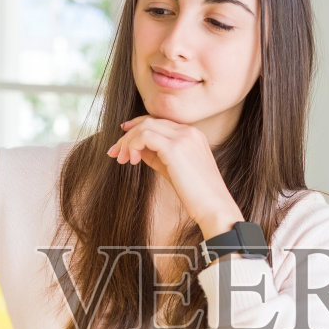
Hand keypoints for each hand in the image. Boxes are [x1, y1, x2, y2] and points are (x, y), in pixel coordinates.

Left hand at [109, 116, 243, 236]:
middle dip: (127, 136)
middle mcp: (188, 131)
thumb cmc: (196, 194)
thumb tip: (136, 148)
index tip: (123, 140)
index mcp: (192, 134)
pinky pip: (145, 137)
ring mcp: (183, 137)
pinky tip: (132, 161)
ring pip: (144, 127)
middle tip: (114, 153)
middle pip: (149, 122)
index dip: (137, 127)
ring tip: (122, 159)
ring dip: (128, 142)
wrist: (214, 207)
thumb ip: (156, 155)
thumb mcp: (173, 169)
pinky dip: (133, 146)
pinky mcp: (175, 148)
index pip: (158, 121)